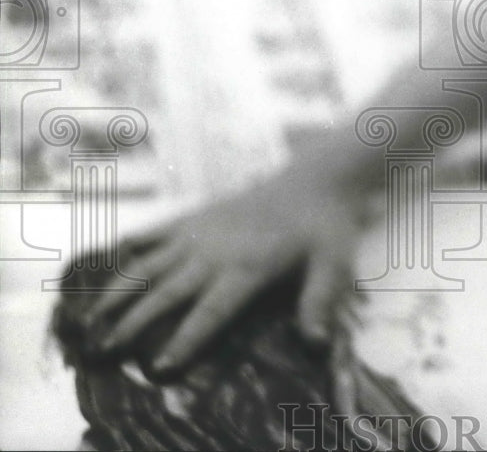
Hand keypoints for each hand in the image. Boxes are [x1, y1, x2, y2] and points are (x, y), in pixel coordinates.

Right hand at [87, 170, 359, 372]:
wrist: (314, 179)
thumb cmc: (326, 227)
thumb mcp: (334, 263)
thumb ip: (320, 301)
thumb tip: (315, 344)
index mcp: (248, 267)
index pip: (211, 311)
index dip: (185, 339)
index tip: (160, 366)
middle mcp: (215, 251)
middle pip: (168, 291)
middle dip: (134, 321)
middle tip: (105, 348)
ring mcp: (201, 231)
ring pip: (151, 264)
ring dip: (120, 289)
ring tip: (91, 317)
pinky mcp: (196, 217)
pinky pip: (156, 232)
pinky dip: (129, 246)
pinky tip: (105, 260)